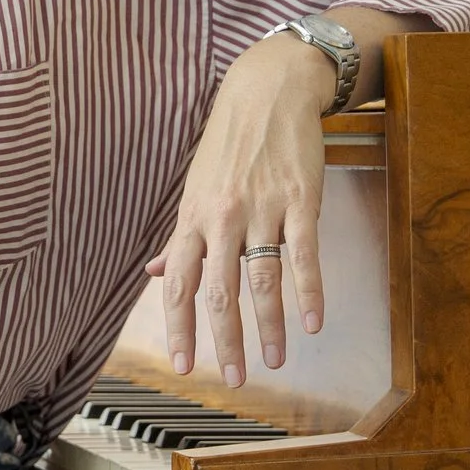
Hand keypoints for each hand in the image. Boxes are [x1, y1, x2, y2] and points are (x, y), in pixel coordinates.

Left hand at [148, 33, 329, 386]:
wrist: (268, 91)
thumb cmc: (229, 144)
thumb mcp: (195, 189)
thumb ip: (181, 238)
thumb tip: (157, 275)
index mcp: (194, 218)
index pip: (182, 285)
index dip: (181, 328)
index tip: (184, 365)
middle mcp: (223, 217)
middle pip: (221, 291)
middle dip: (226, 341)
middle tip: (234, 379)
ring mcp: (263, 208)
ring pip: (263, 279)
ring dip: (270, 327)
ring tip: (276, 360)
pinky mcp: (300, 199)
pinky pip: (304, 254)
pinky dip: (309, 292)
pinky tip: (312, 322)